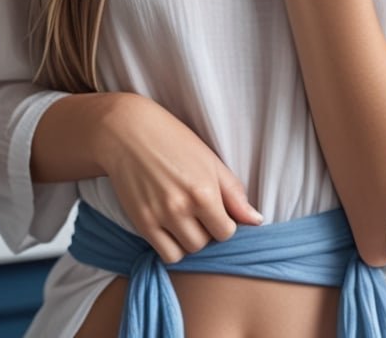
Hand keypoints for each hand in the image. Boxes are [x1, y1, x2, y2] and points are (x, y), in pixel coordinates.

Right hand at [98, 93, 261, 263]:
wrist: (128, 131)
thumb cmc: (173, 140)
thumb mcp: (210, 160)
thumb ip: (234, 194)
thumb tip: (257, 221)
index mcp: (204, 191)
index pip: (227, 232)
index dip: (225, 222)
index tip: (216, 210)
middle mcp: (182, 207)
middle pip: (206, 243)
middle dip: (206, 231)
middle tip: (198, 210)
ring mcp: (160, 216)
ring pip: (187, 251)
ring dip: (189, 239)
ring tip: (184, 217)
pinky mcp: (141, 223)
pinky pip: (166, 254)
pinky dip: (172, 246)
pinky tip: (170, 227)